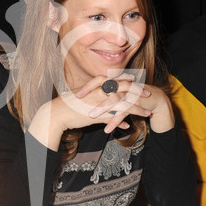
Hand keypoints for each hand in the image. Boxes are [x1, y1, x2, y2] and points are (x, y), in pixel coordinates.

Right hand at [28, 75, 173, 150]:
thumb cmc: (68, 104)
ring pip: (123, 104)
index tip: (138, 82)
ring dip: (136, 109)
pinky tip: (128, 126)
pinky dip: (122, 121)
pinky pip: (114, 118)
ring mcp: (99, 103)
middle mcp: (100, 91)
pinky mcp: (97, 115)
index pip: (116, 80)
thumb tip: (101, 95)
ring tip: (146, 113)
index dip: (129, 81)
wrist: (57, 113)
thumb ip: (94, 95)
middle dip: (137, 91)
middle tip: (148, 93)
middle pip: (124, 89)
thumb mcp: (83, 95)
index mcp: (97, 85)